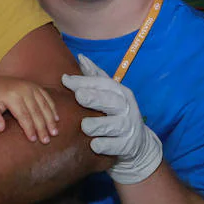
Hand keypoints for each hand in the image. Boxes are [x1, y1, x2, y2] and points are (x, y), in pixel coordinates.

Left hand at [0, 76, 58, 142]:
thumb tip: (0, 128)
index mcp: (11, 96)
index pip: (23, 115)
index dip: (29, 128)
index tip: (33, 140)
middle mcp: (23, 89)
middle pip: (36, 112)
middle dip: (42, 127)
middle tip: (46, 141)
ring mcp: (31, 86)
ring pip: (44, 105)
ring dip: (50, 120)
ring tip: (54, 133)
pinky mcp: (35, 86)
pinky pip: (47, 98)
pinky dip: (52, 109)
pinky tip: (56, 119)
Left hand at [61, 54, 161, 185]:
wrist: (137, 143)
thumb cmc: (116, 114)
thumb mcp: (109, 94)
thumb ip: (95, 77)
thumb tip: (81, 57)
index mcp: (121, 93)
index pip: (103, 84)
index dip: (84, 81)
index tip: (65, 80)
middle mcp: (126, 108)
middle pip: (110, 101)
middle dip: (95, 97)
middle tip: (79, 96)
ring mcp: (128, 127)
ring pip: (111, 125)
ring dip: (96, 125)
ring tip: (85, 126)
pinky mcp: (127, 146)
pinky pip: (112, 146)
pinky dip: (103, 145)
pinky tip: (94, 145)